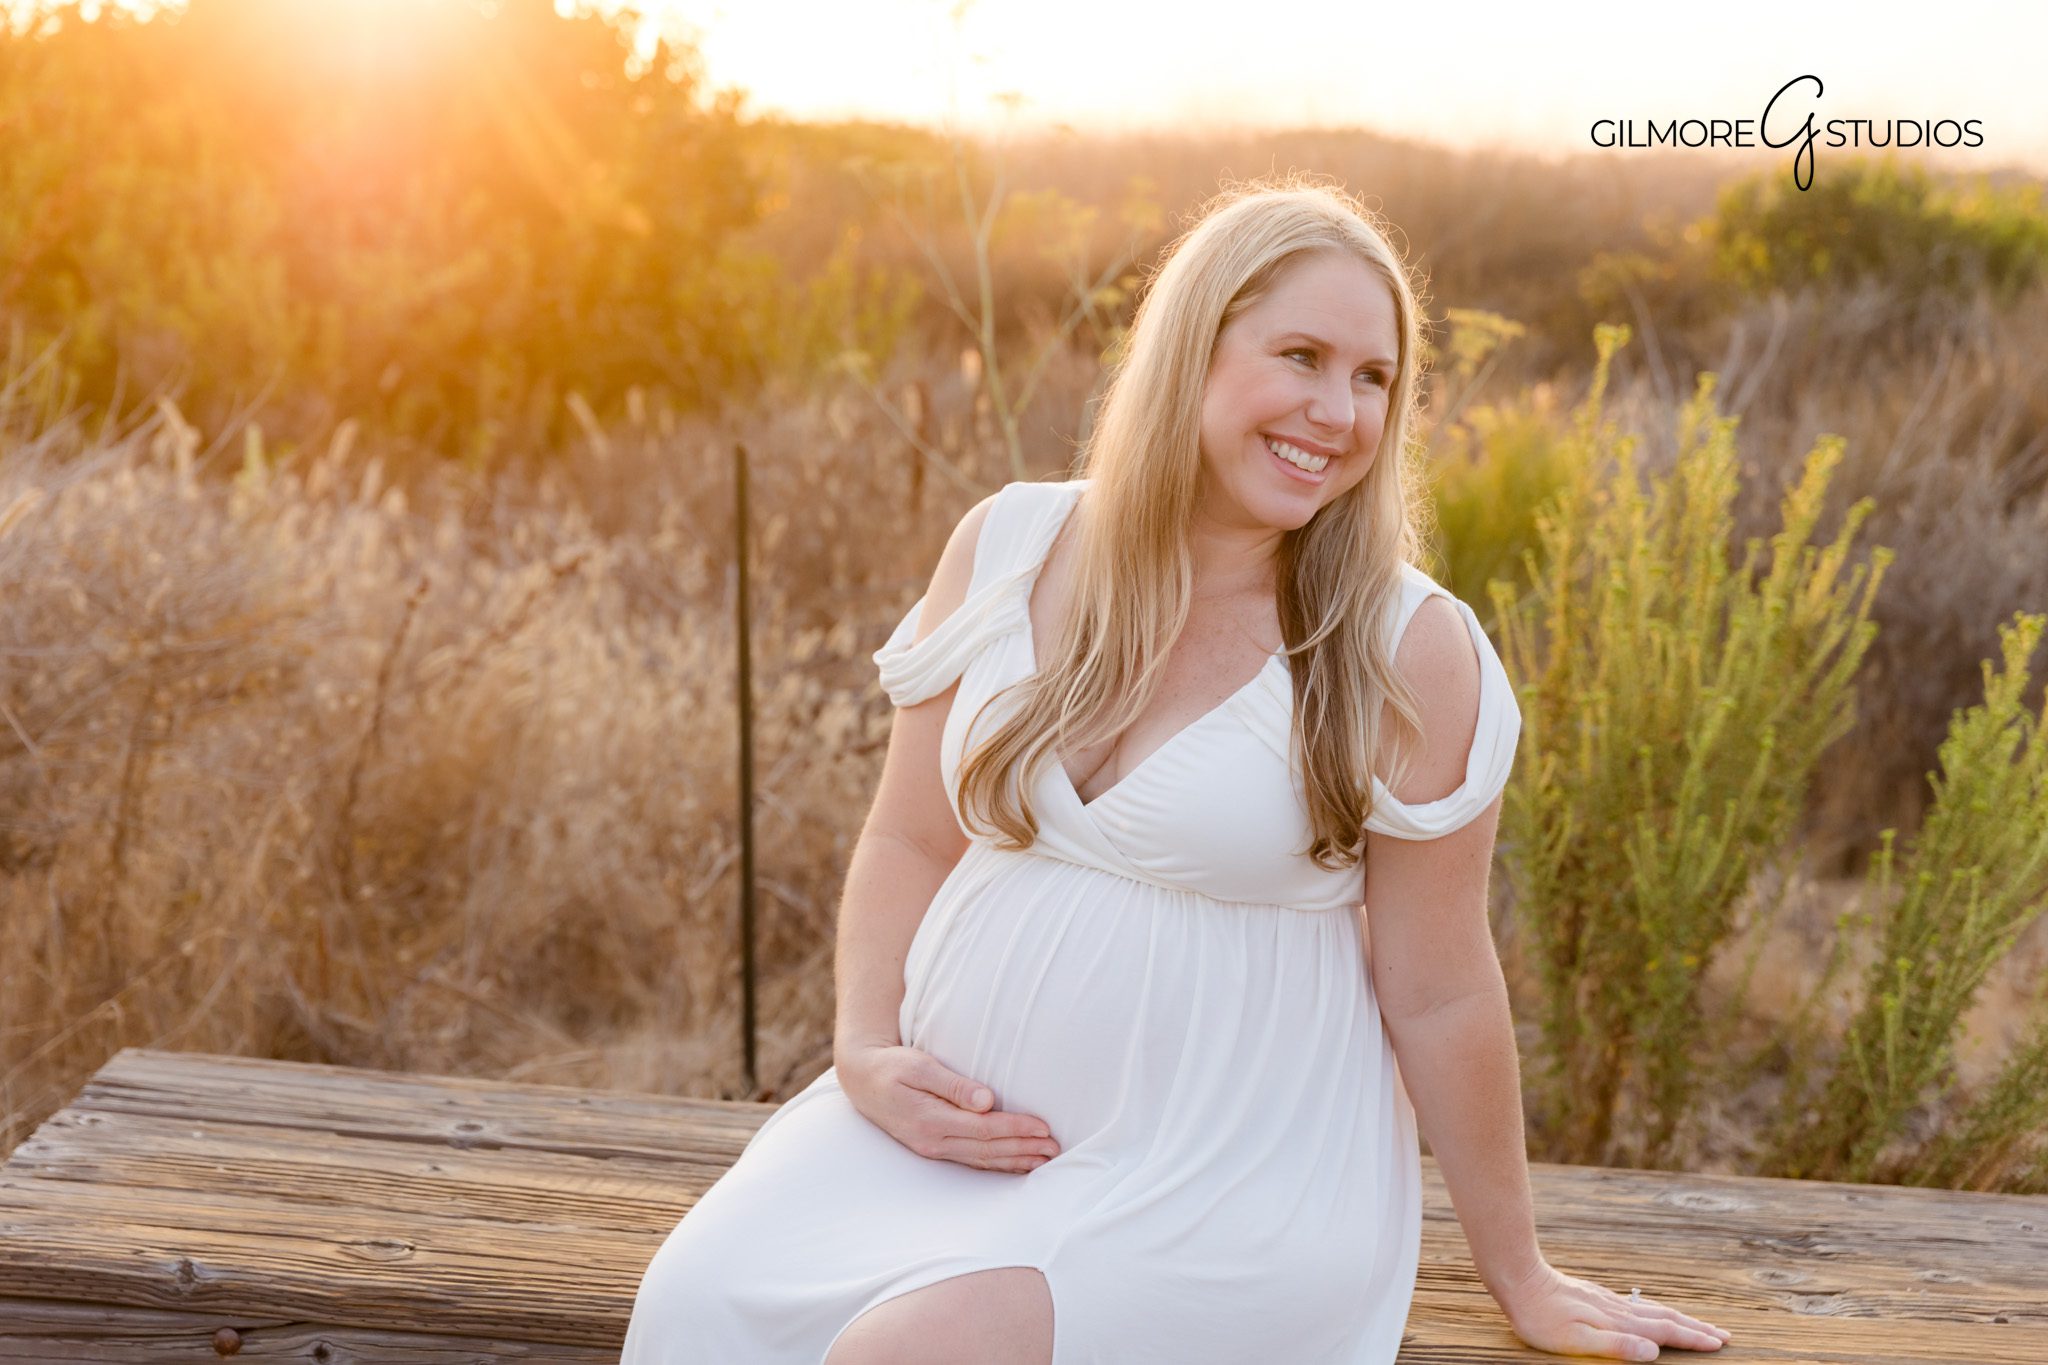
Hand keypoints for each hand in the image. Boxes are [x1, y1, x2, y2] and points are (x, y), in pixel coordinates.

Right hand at [835, 1041, 1061, 1174]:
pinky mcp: (934, 1148)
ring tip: (1045, 1159)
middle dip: (1023, 1148)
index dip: (1016, 1128)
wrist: (862, 1080)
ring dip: (1015, 1159)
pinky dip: (997, 1163)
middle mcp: (933, 1140)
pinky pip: (972, 1160)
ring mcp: (933, 1148)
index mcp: (931, 1120)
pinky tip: (1016, 1164)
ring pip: (982, 1159)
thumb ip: (953, 1085)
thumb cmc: (892, 1067)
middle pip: (987, 1148)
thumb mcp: (919, 1066)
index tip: (1043, 1126)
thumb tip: (987, 1100)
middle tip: (1055, 1147)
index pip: (984, 1128)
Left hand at [1498, 1260, 1730, 1359]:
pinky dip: (1655, 1310)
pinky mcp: (1595, 1297)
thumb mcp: (1576, 1340)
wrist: (1519, 1278)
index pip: (1665, 1332)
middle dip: (1695, 1328)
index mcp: (1619, 1323)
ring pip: (1652, 1310)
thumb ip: (1616, 1346)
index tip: (1720, 1343)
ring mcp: (1607, 1301)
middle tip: (1723, 1335)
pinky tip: (1650, 1312)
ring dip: (1679, 1318)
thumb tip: (1654, 1352)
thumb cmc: (1542, 1317)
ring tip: (1697, 1324)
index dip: (1693, 1339)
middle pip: (1665, 1318)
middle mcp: (1618, 1310)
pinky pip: (1636, 1305)